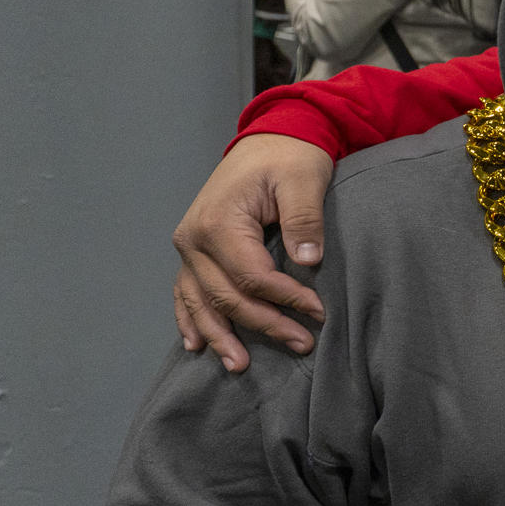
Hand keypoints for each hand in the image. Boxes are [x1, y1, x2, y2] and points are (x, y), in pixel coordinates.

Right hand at [172, 133, 333, 370]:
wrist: (269, 140)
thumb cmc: (289, 158)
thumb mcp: (304, 180)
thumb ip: (304, 219)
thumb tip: (309, 260)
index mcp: (219, 222)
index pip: (252, 277)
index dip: (285, 299)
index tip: (318, 311)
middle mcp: (194, 239)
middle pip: (227, 297)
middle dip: (264, 324)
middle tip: (301, 344)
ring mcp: (189, 248)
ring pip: (200, 303)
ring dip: (220, 336)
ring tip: (239, 366)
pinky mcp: (194, 252)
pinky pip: (186, 292)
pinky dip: (190, 319)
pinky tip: (196, 345)